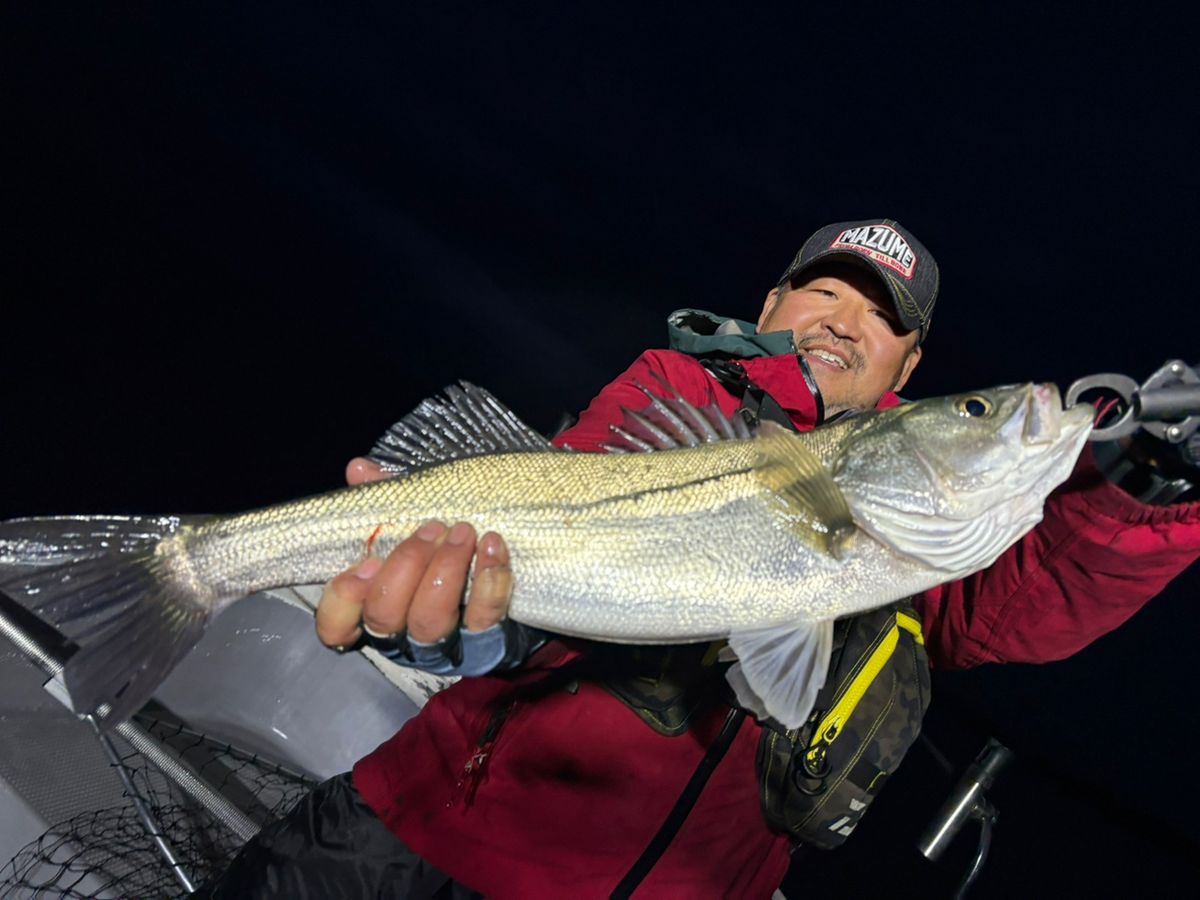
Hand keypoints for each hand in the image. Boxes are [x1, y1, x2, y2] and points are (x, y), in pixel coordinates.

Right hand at [314, 458, 540, 673]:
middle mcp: (402, 637)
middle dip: (405, 566)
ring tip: (463, 531)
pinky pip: (484, 619)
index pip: (335, 627)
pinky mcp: (487, 642)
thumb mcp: (411, 525)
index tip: (368, 560)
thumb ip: (382, 500)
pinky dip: (489, 581)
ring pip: (430, 621)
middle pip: (385, 616)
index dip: (345, 598)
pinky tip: (494, 546)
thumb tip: (359, 469)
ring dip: (445, 570)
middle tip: (432, 528)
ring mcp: (443, 644)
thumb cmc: (444, 554)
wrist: (518, 586)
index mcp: (375, 610)